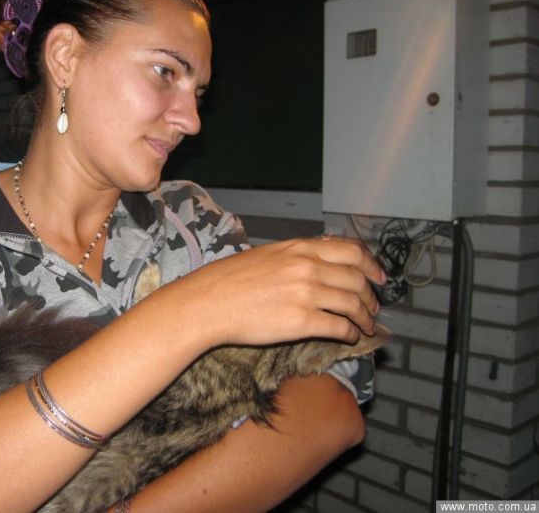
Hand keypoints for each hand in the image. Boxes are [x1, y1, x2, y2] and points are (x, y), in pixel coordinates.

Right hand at [181, 237, 384, 348]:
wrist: (208, 302)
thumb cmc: (230, 280)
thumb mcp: (268, 255)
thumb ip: (297, 255)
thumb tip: (322, 258)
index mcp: (300, 248)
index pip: (352, 251)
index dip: (371, 266)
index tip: (378, 277)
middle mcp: (308, 267)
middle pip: (357, 279)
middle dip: (371, 296)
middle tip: (372, 307)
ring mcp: (306, 294)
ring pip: (353, 304)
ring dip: (365, 317)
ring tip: (365, 326)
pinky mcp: (302, 321)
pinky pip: (339, 327)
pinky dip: (350, 333)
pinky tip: (348, 337)